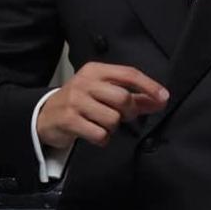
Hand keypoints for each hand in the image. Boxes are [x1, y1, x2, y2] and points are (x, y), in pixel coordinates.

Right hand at [38, 62, 168, 150]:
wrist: (46, 115)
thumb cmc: (81, 103)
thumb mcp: (104, 93)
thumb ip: (133, 97)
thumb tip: (161, 100)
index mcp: (95, 70)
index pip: (129, 74)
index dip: (149, 86)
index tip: (164, 97)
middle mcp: (85, 82)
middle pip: (123, 98)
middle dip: (128, 112)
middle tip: (121, 117)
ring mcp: (75, 101)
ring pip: (112, 119)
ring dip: (112, 127)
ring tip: (101, 124)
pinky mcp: (69, 120)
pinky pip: (100, 134)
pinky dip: (102, 138)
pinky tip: (93, 134)